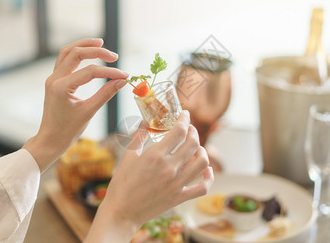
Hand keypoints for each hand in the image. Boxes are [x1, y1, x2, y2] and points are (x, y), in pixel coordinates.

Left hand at [23, 38, 127, 171]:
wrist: (50, 140)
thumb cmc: (68, 130)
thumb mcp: (89, 112)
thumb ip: (106, 94)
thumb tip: (122, 82)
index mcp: (61, 87)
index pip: (90, 72)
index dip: (109, 72)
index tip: (124, 76)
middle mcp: (54, 79)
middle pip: (76, 54)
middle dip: (96, 51)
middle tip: (114, 56)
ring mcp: (53, 78)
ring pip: (67, 52)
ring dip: (84, 45)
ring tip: (100, 43)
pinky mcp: (54, 80)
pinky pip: (64, 59)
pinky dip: (77, 53)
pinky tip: (88, 53)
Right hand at [85, 111, 213, 241]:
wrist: (121, 213)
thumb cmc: (121, 185)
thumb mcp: (127, 157)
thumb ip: (138, 137)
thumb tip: (144, 122)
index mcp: (155, 156)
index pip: (179, 131)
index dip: (185, 119)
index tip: (185, 114)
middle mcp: (169, 168)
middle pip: (193, 143)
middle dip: (193, 131)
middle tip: (189, 128)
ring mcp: (177, 184)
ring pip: (202, 162)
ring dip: (202, 151)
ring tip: (196, 148)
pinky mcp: (180, 197)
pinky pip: (203, 186)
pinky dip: (208, 177)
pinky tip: (205, 170)